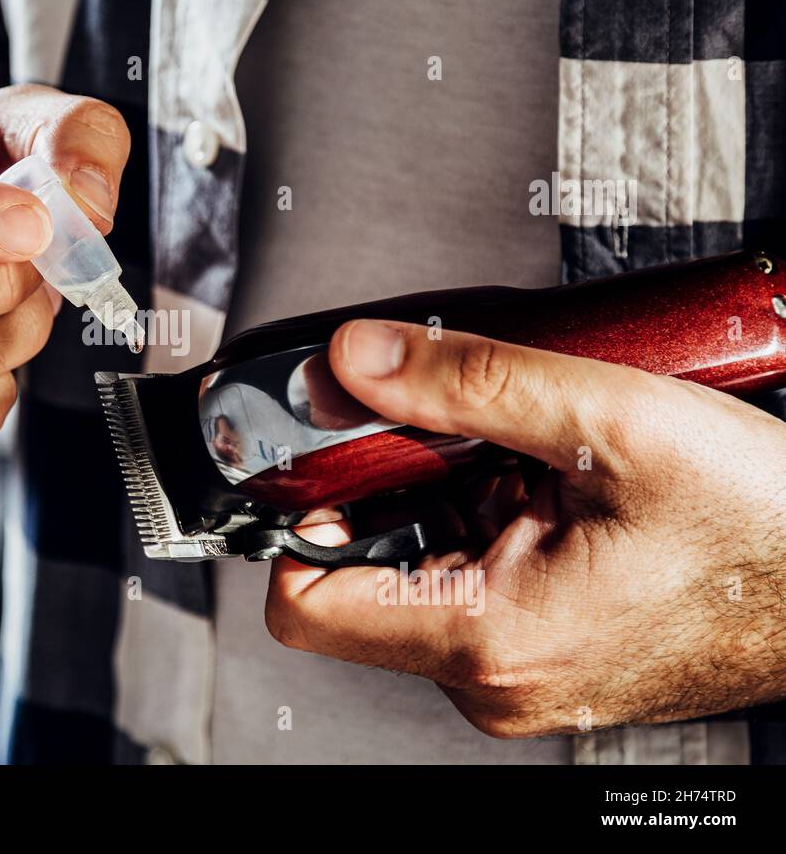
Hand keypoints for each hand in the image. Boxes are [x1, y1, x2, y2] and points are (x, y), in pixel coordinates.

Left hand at [265, 319, 785, 736]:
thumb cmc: (758, 526)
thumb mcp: (607, 421)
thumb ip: (463, 381)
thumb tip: (354, 359)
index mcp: (485, 640)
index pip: (303, 603)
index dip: (299, 515)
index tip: (325, 453)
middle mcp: (489, 680)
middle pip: (359, 574)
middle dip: (394, 490)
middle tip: (462, 438)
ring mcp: (514, 675)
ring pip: (417, 571)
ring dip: (449, 501)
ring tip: (529, 467)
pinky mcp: (538, 658)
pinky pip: (469, 585)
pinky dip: (488, 525)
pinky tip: (549, 494)